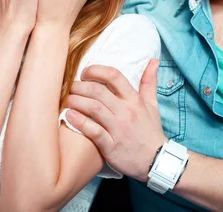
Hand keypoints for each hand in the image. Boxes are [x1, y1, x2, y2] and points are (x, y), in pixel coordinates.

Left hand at [65, 60, 167, 181]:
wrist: (157, 162)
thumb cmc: (150, 131)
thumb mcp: (153, 105)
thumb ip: (149, 82)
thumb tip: (153, 60)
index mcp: (134, 100)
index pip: (114, 76)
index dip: (96, 70)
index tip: (85, 72)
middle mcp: (126, 112)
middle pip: (98, 91)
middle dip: (79, 86)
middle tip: (69, 87)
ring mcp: (118, 129)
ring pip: (93, 108)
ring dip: (75, 101)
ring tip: (66, 100)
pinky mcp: (111, 146)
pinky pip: (93, 131)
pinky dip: (79, 122)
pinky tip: (68, 116)